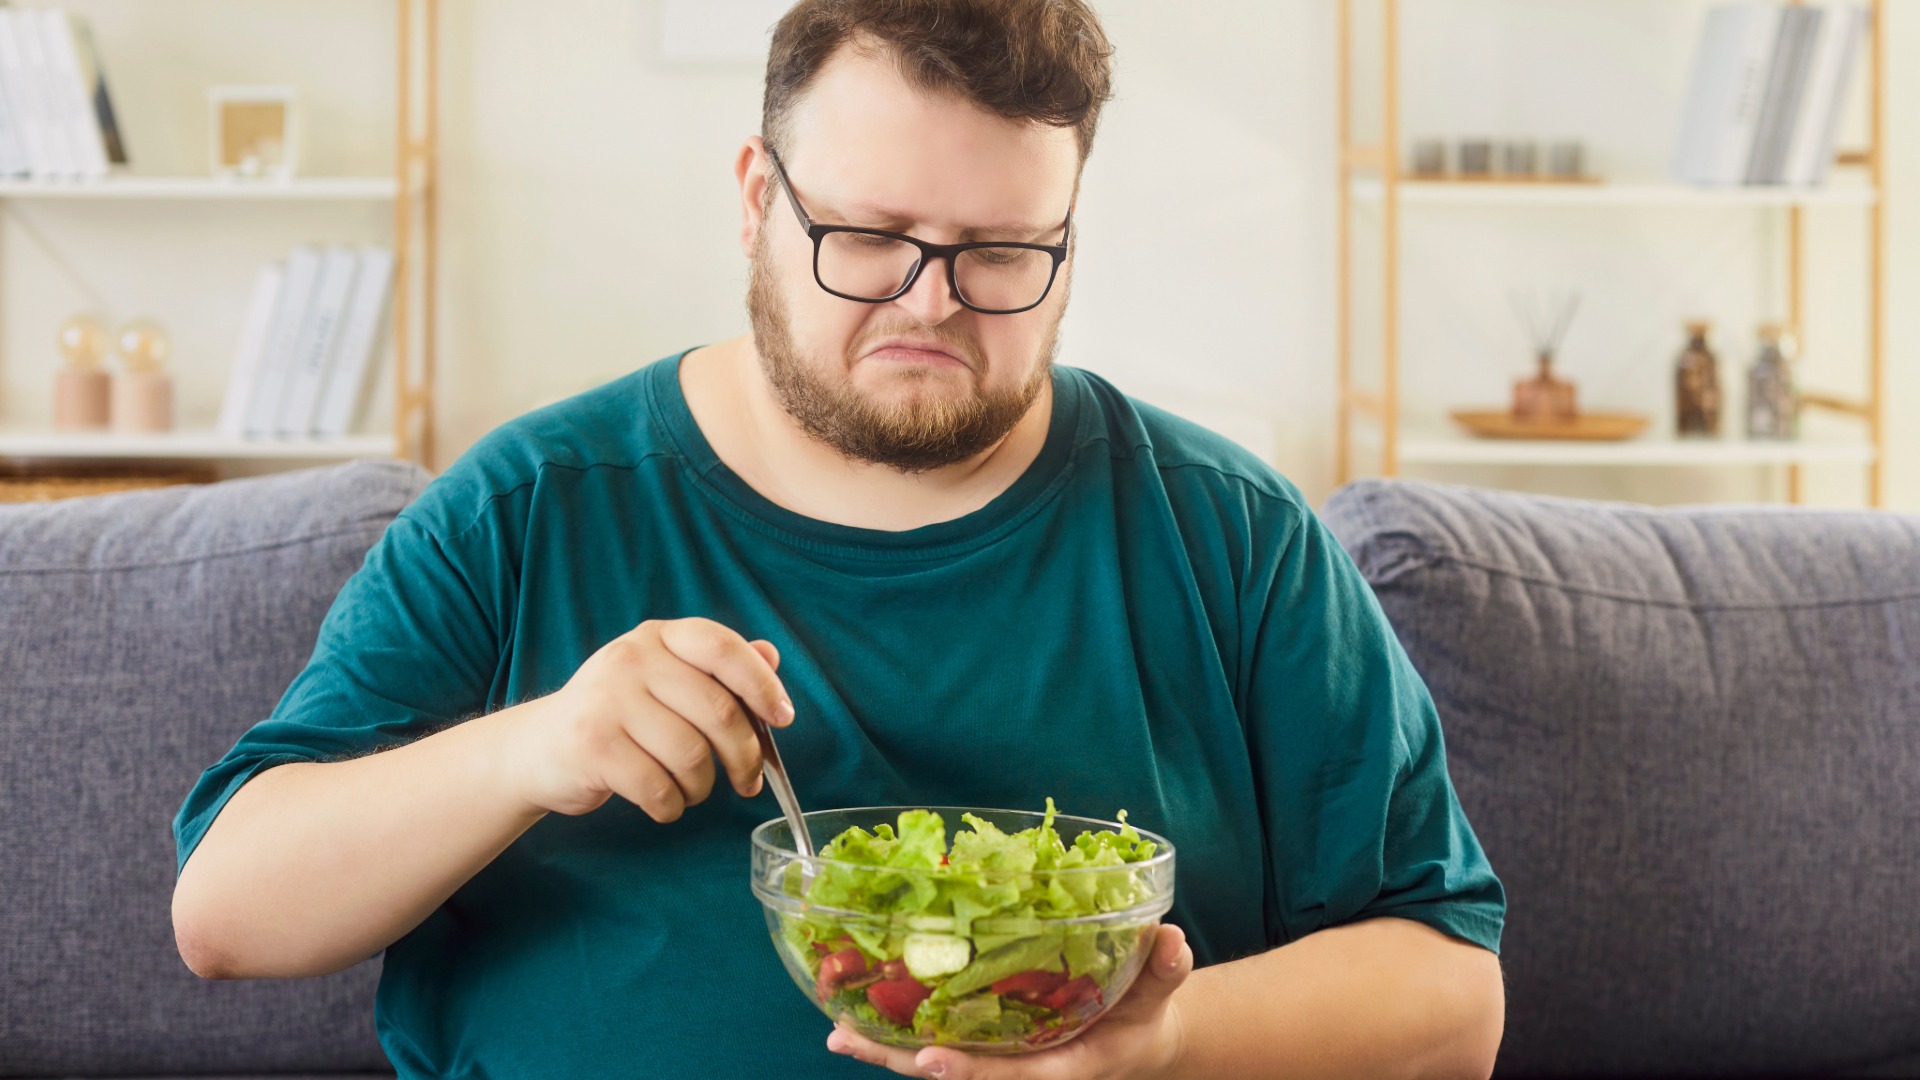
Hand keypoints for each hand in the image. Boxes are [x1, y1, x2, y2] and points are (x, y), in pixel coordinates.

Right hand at [501, 617, 793, 820]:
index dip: (762, 684)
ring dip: (703, 787)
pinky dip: (672, 806)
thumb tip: (771, 657)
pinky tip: (665, 802)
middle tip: (749, 780)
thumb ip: (718, 670)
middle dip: (746, 756)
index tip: (782, 719)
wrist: (539, 749)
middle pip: (719, 711)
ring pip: (693, 757)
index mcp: (659, 637)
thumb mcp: (665, 681)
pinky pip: (659, 788)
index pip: (723, 648)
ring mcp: (607, 701)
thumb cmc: (618, 717)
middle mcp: (631, 659)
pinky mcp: (592, 746)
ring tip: (693, 789)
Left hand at [828, 924, 1193, 1079]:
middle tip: (847, 1039)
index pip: (1012, 1076)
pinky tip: (854, 1013)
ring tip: (836, 1031)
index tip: (930, 1060)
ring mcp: (997, 1054)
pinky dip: (897, 1027)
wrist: (1134, 1033)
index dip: (971, 1072)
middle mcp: (1020, 1065)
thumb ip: (1164, 971)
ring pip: (934, 1057)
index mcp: (1062, 1064)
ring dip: (885, 1046)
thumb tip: (1171, 940)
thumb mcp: (1160, 993)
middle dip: (900, 1060)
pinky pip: (937, 1035)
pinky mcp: (984, 1038)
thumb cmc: (1144, 1014)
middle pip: (955, 1072)